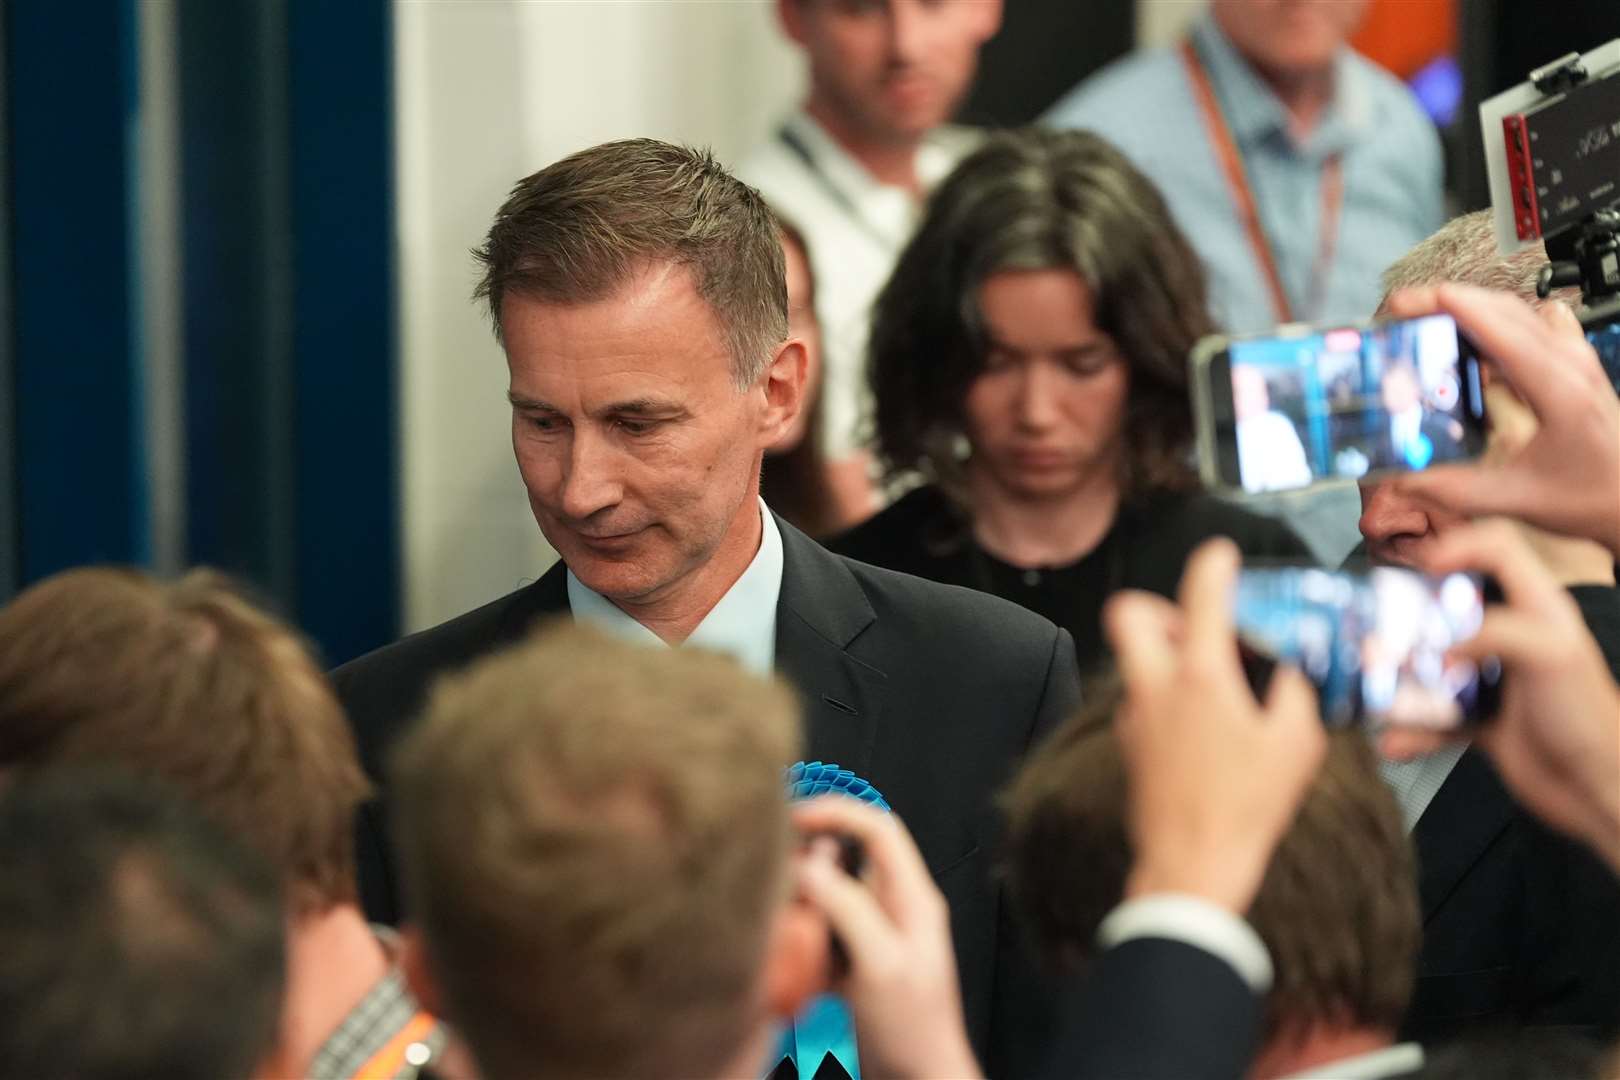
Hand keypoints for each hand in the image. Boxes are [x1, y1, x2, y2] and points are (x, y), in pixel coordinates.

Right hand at [792, 797, 981, 1079]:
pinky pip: (821, 936)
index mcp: (912, 898)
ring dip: (802, 907)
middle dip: (809, 865)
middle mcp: (894, 910)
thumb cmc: (913, 1030)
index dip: (836, 813)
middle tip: (777, 880)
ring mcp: (874, 938)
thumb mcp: (881, 963)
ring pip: (829, 898)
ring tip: (782, 925)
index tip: (793, 818)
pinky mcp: (855, 965)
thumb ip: (848, 908)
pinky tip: (793, 964)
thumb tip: (810, 864)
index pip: (877, 828)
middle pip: (847, 860)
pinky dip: (803, 943)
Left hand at [1103, 538, 1326, 913]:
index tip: (1221, 556)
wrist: (1192, 865)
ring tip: (1213, 679)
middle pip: (1128, 612)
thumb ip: (1295, 689)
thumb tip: (1290, 665)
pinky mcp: (1129, 743)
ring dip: (1167, 652)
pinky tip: (1204, 724)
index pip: (1201, 596)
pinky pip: (1142, 698)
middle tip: (1197, 627)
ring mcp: (1135, 715)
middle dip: (1159, 605)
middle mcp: (1155, 687)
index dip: (1212, 565)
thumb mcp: (1297, 743)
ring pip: (1134, 657)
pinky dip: (1168, 695)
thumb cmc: (1246, 808)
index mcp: (1199, 677)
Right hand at [1383, 283, 1619, 558]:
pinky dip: (1493, 321)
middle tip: (1401, 310)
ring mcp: (1575, 359)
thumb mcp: (1517, 499)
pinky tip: (1470, 339)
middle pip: (1502, 308)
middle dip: (1446, 300)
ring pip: (1517, 311)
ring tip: (1425, 318)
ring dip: (1468, 307)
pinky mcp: (1573, 364)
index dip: (1447, 305)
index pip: (1498, 326)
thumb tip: (1402, 479)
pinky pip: (1530, 324)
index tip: (1406, 302)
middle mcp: (1570, 364)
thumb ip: (1453, 490)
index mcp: (1559, 390)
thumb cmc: (1593, 497)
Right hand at [1383, 520, 1619, 872]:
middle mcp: (1513, 636)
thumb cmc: (1588, 719)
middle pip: (1450, 605)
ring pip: (1433, 662)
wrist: (1597, 791)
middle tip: (1382, 628)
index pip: (1498, 548)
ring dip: (1403, 679)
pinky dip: (1412, 730)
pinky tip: (1397, 741)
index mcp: (1539, 608)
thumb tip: (1438, 643)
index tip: (1421, 564)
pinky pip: (1434, 715)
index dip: (1459, 544)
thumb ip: (1497, 630)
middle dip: (1411, 616)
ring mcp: (1494, 678)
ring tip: (1379, 689)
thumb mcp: (1551, 655)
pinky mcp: (1481, 718)